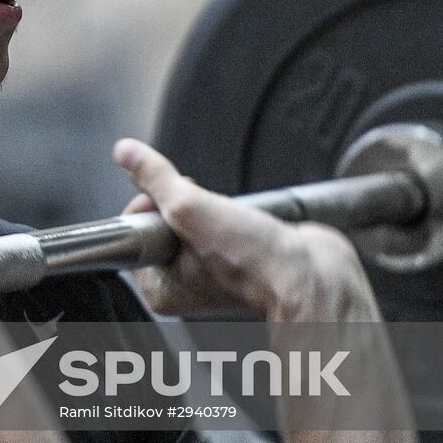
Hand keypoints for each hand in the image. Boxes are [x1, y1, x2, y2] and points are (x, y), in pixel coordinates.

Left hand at [112, 139, 379, 321]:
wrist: (314, 275)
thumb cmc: (255, 263)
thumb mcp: (190, 209)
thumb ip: (155, 178)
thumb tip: (127, 153)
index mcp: (161, 288)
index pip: (136, 229)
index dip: (152, 203)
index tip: (171, 198)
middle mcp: (185, 284)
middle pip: (167, 220)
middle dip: (187, 203)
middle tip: (208, 210)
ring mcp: (214, 269)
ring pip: (198, 218)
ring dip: (214, 206)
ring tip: (234, 218)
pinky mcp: (241, 254)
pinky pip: (225, 220)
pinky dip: (235, 211)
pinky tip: (249, 220)